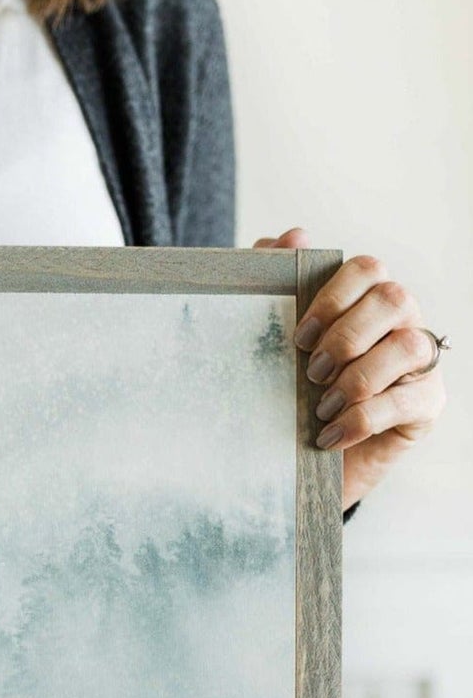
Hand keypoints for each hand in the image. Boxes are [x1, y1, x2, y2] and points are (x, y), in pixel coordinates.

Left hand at [254, 228, 446, 510]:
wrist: (297, 461)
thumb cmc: (287, 393)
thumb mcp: (270, 342)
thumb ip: (273, 285)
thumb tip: (292, 236)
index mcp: (364, 299)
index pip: (366, 269)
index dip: (332, 296)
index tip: (299, 336)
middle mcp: (400, 322)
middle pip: (394, 298)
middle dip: (347, 335)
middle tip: (311, 371)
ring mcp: (419, 363)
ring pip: (409, 346)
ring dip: (358, 377)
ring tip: (320, 405)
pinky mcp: (426, 404)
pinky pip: (407, 401)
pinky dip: (362, 418)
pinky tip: (329, 435)